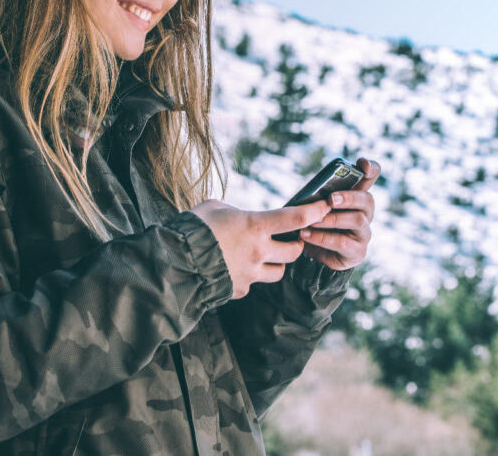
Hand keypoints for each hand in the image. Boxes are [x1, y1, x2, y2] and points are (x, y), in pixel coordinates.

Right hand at [190, 199, 329, 298]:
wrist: (173, 263)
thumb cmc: (192, 228)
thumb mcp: (214, 207)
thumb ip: (234, 212)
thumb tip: (237, 217)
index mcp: (255, 226)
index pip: (295, 218)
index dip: (314, 211)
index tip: (324, 206)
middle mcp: (258, 251)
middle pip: (295, 252)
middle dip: (297, 245)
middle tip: (291, 239)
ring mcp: (250, 274)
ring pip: (278, 273)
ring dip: (276, 264)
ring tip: (263, 256)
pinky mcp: (239, 290)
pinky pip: (252, 284)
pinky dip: (249, 277)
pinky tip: (234, 269)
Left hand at [300, 157, 379, 270]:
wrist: (315, 256)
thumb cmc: (316, 224)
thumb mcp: (315, 206)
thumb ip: (318, 196)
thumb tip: (311, 191)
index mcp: (356, 196)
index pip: (371, 177)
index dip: (371, 168)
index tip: (363, 165)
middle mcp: (365, 213)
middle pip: (367, 200)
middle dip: (349, 197)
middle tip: (330, 199)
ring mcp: (364, 233)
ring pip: (357, 220)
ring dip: (332, 219)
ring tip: (312, 220)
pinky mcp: (357, 252)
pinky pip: (342, 242)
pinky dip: (322, 237)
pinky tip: (306, 234)